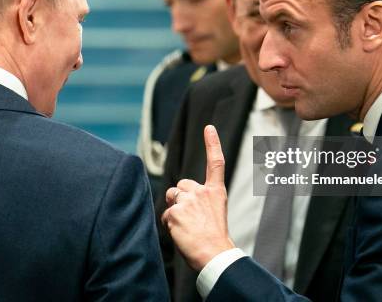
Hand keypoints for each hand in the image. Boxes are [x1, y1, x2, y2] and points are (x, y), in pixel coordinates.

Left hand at [161, 125, 234, 270]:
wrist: (214, 254)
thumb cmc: (215, 237)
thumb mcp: (214, 212)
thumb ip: (201, 201)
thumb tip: (181, 200)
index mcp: (216, 192)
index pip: (216, 163)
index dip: (212, 144)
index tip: (209, 128)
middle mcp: (202, 192)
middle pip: (181, 185)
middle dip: (180, 197)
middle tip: (190, 217)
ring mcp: (187, 200)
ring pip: (171, 198)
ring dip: (174, 209)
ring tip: (186, 226)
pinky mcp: (174, 211)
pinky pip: (165, 215)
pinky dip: (169, 224)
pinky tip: (181, 233)